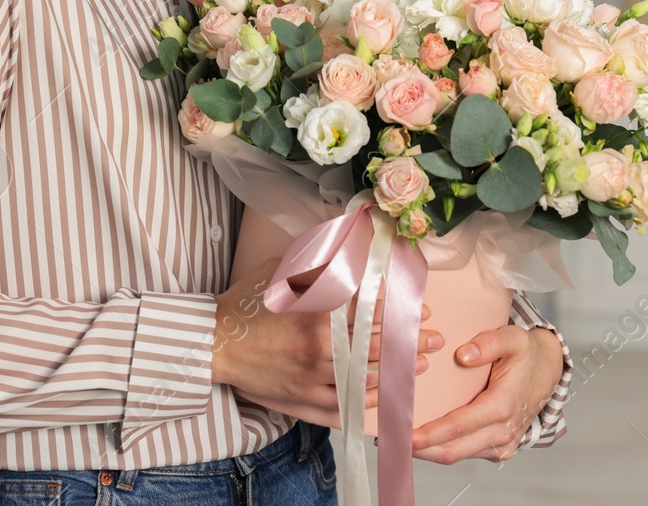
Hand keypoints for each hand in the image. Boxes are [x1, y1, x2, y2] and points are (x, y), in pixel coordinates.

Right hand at [214, 257, 443, 428]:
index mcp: (315, 314)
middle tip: (434, 339)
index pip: (370, 312)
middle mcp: (318, 350)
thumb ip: (317, 260)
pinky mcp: (303, 402)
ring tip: (419, 365)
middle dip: (410, 342)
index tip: (420, 308)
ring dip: (396, 372)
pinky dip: (369, 400)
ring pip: (367, 379)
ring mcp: (312, 380)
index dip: (399, 310)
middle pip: (376, 347)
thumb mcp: (281, 271)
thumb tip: (349, 242)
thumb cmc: (246, 305)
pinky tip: (385, 392)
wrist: (213, 344)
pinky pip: (346, 406)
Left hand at [407, 324, 562, 463]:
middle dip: (420, 448)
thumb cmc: (527, 355)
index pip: (459, 426)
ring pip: (458, 455)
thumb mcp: (514, 338)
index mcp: (503, 406)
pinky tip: (422, 439)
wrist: (548, 371)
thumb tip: (464, 354)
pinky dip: (443, 448)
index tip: (404, 434)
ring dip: (428, 451)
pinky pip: (466, 452)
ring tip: (398, 438)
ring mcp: (502, 443)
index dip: (430, 434)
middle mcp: (503, 431)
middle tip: (389, 438)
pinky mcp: (498, 447)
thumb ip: (490, 342)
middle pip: (454, 449)